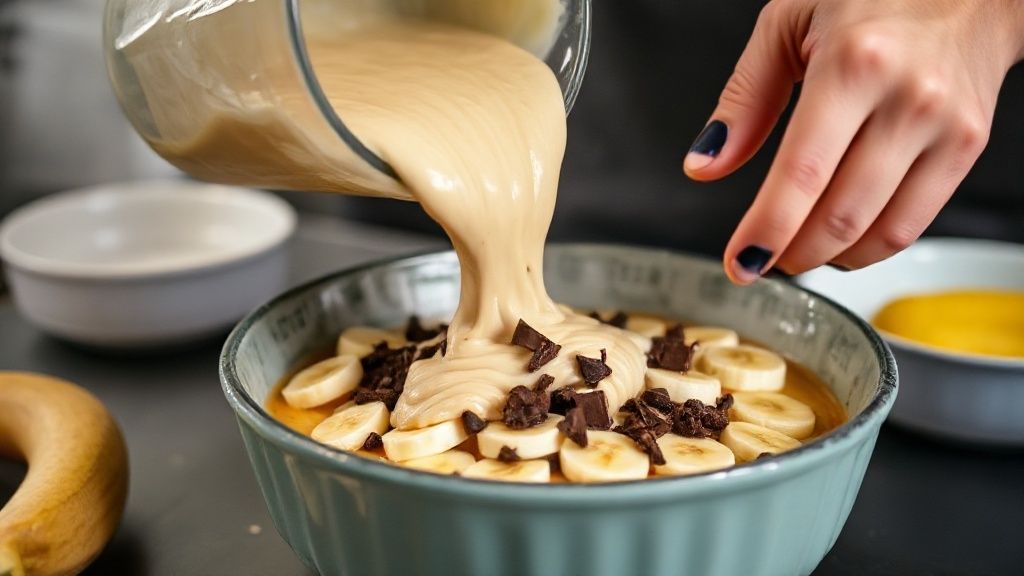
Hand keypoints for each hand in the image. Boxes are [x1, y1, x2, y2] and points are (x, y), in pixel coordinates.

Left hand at [683, 0, 1023, 282]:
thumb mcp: (788, 24)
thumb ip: (744, 99)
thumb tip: (706, 164)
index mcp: (853, 64)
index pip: (802, 173)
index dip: (767, 229)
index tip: (739, 261)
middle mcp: (906, 98)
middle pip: (840, 214)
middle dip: (790, 252)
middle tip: (761, 258)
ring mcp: (943, 127)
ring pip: (878, 231)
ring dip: (827, 257)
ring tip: (796, 250)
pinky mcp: (967, 147)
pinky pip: (913, 225)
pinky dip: (868, 248)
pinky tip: (840, 241)